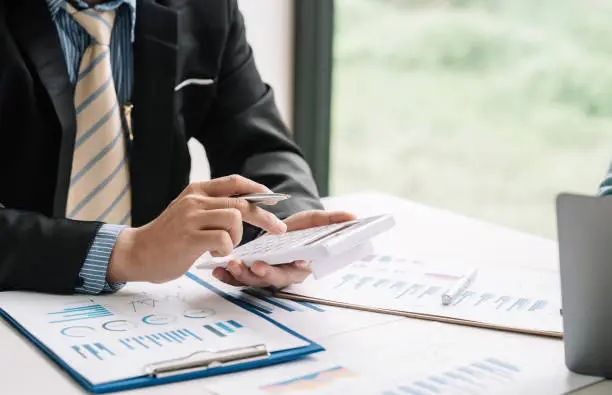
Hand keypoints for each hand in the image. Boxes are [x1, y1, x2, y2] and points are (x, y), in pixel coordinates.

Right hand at [107, 175, 286, 283]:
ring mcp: (191, 217)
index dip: (258, 189)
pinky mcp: (189, 237)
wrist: (137, 253)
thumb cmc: (168, 237)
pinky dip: (226, 250)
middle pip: (242, 202)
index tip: (274, 199)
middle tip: (278, 229)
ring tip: (224, 247)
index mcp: (197, 190)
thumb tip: (245, 207)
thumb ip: (212, 206)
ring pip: (235, 218)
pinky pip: (224, 240)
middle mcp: (195, 200)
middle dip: (266, 217)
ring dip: (237, 237)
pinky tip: (214, 254)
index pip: (234, 182)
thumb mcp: (189, 212)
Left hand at [212, 210, 355, 288]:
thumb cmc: (301, 230)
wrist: (283, 232)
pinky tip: (217, 271)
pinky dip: (227, 276)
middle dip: (265, 274)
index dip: (298, 267)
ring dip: (242, 275)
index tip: (297, 261)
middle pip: (275, 278)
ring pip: (254, 280)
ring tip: (231, 265)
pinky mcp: (249, 272)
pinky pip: (237, 279)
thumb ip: (332, 220)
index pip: (300, 269)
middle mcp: (283, 273)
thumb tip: (354, 218)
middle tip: (255, 265)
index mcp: (302, 265)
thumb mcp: (316, 222)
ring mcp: (265, 274)